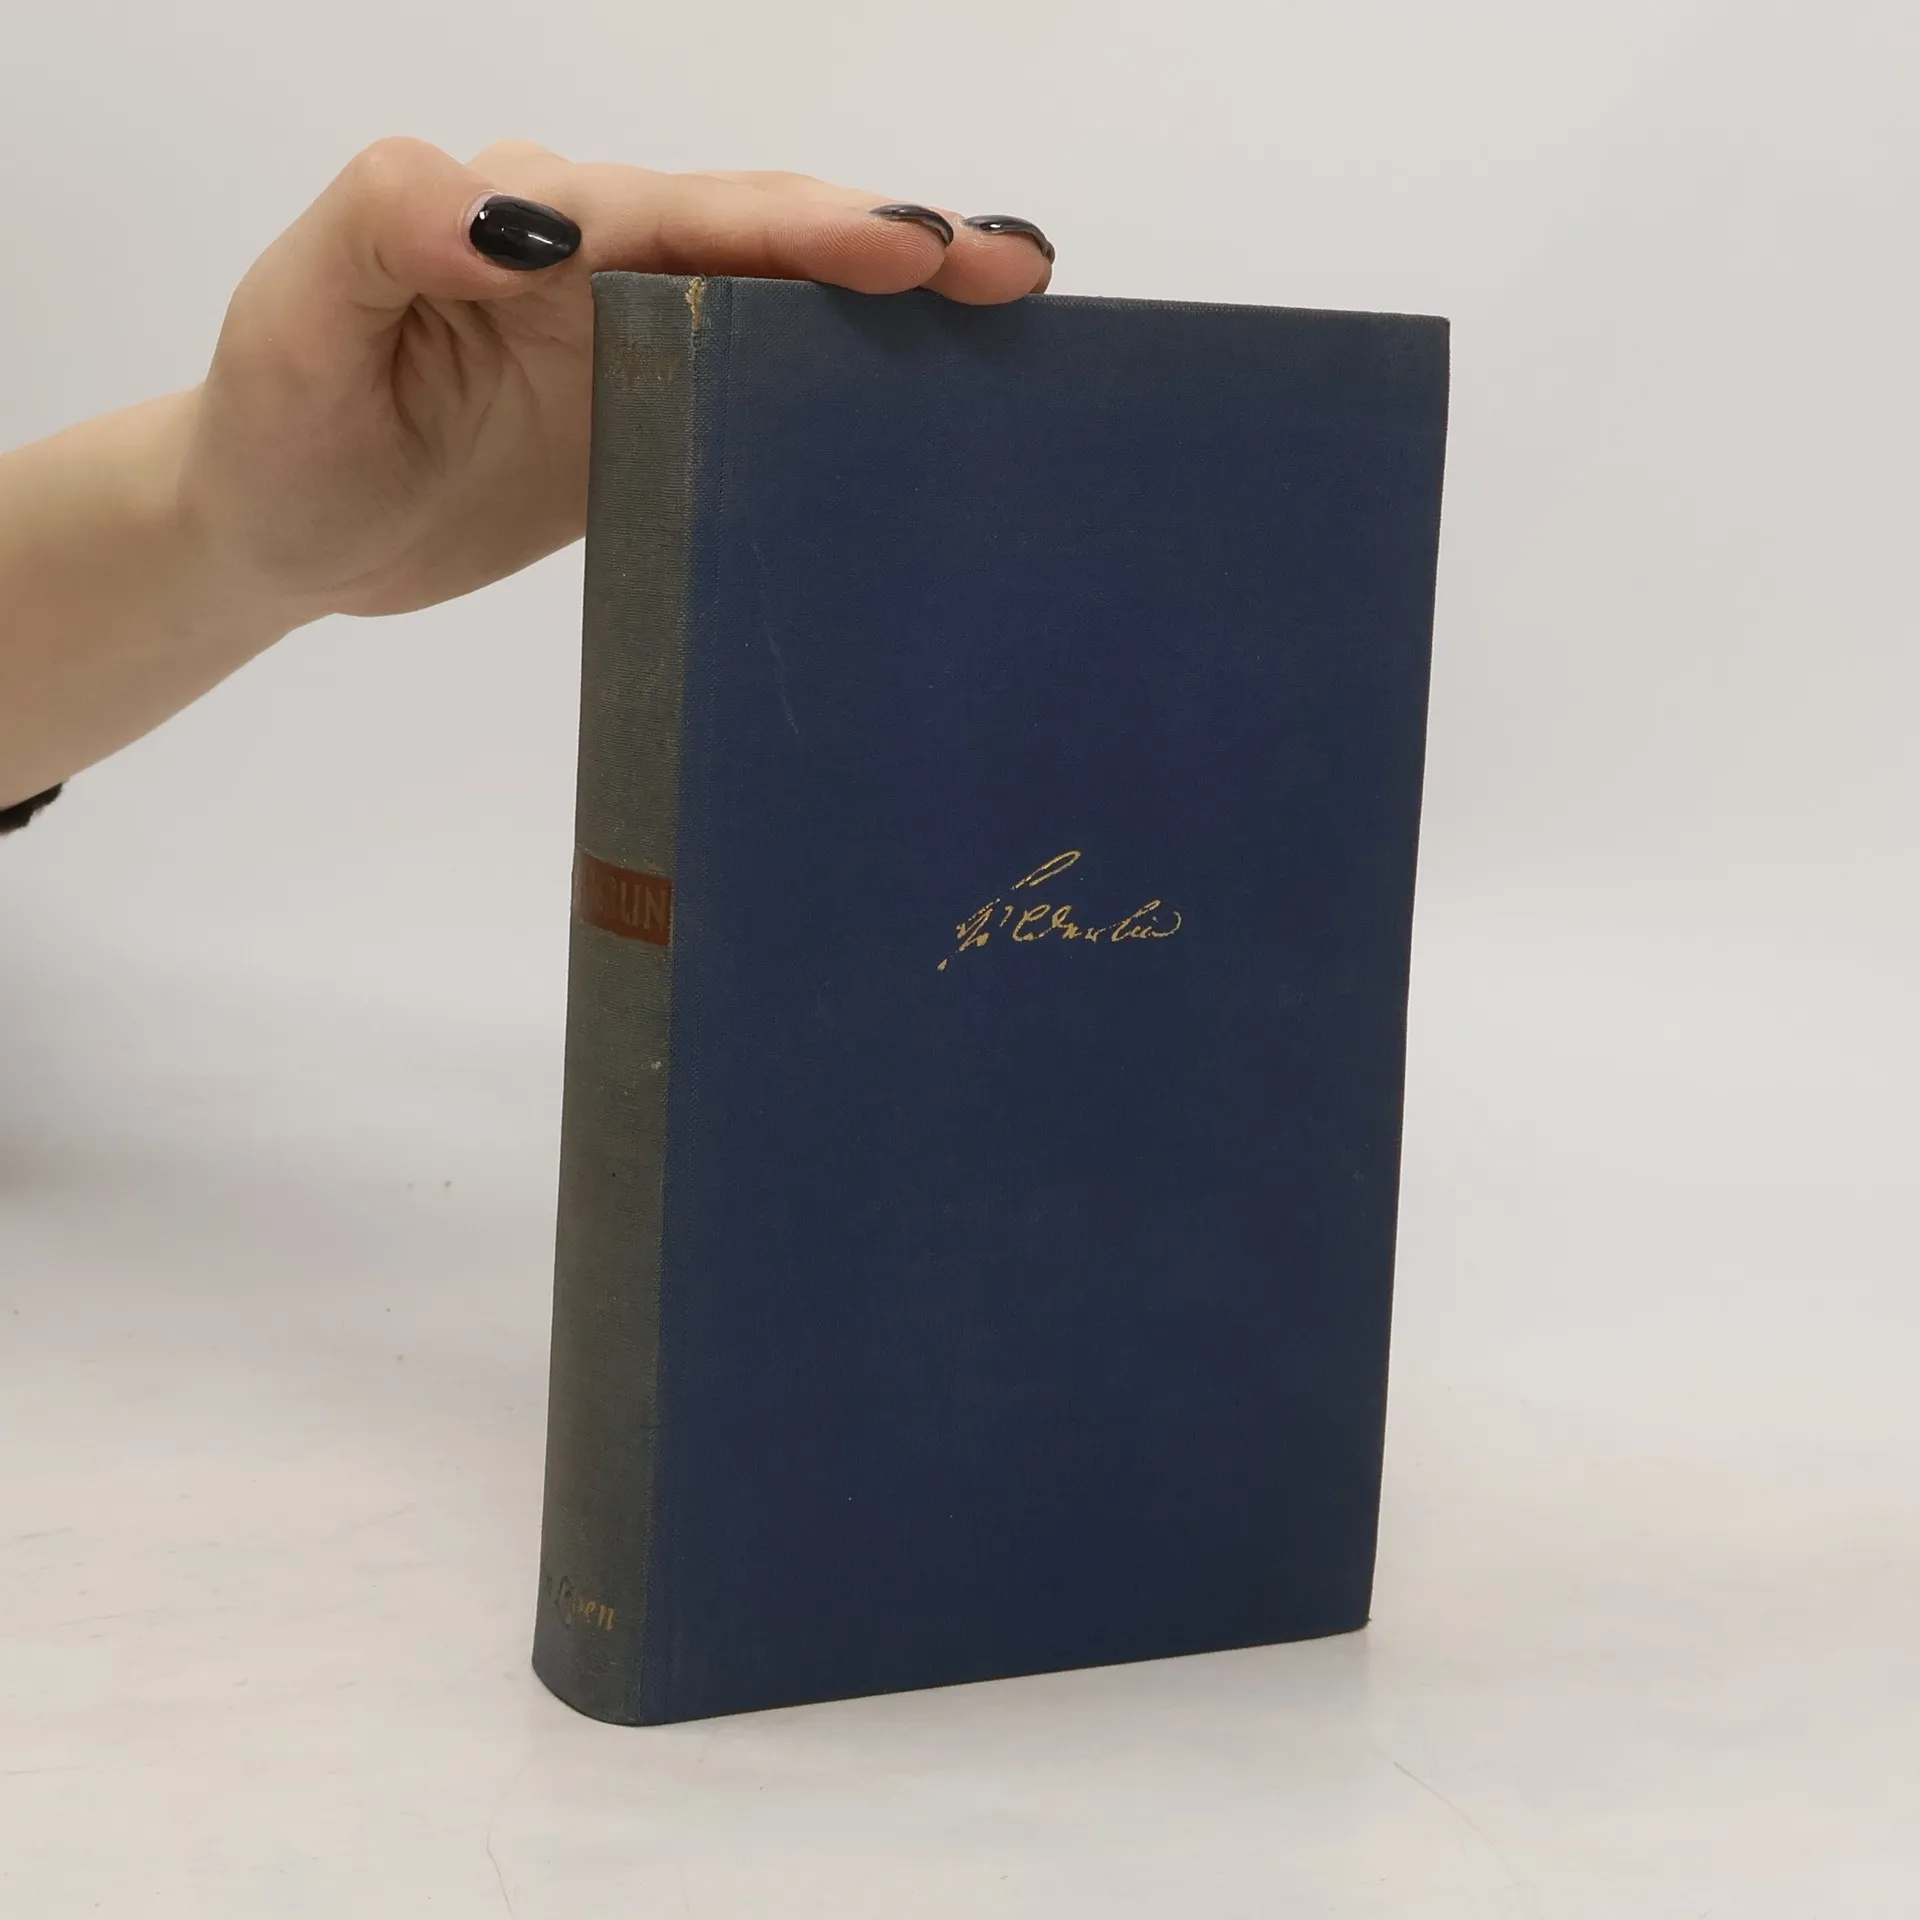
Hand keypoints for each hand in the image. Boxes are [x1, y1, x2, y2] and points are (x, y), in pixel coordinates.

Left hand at [181, 139, 1054, 626]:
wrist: (291, 528)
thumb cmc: (285, 428)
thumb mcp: (299, 321)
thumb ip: (382, 230)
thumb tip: (511, 214)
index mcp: (522, 222)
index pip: (673, 209)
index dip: (790, 225)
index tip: (898, 246)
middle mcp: (596, 257)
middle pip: (755, 229)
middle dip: (884, 236)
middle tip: (1004, 263)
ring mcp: (635, 333)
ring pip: (781, 290)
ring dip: (895, 286)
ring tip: (1008, 292)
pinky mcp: (658, 408)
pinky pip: (766, 372)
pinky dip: (852, 364)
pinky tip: (927, 379)